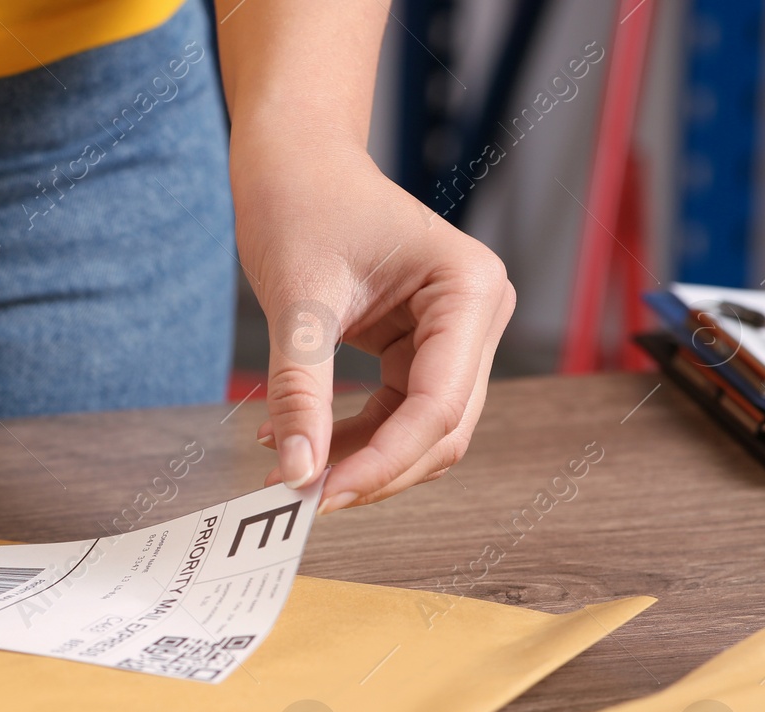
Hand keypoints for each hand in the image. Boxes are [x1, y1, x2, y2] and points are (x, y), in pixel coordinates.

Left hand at [233, 137, 514, 513]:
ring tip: (288, 470)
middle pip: (441, 431)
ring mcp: (455, 336)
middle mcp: (476, 314)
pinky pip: (397, 417)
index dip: (382, 461)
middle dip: (374, 471)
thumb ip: (301, 391)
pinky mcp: (422, 350)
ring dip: (361, 463)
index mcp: (468, 290)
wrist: (294, 159)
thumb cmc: (301, 200)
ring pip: (422, 435)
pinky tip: (295, 441)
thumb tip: (297, 473)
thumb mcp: (297, 298)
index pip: (440, 406)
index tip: (319, 495)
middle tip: (301, 498)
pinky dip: (352, 439)